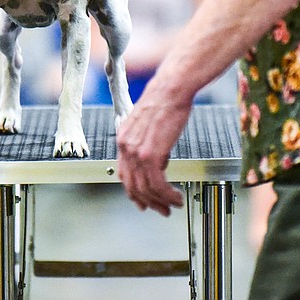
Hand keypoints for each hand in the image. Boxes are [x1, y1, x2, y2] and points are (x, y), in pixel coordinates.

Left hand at [115, 86, 191, 215]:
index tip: (144, 201)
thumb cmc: (164, 102)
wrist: (171, 90)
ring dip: (161, 201)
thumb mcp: (148, 126)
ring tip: (173, 204)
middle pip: (133, 186)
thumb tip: (158, 164)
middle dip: (148, 202)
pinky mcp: (150, 154)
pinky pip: (157, 184)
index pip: (124, 174)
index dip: (134, 192)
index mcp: (123, 139)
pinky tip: (176, 197)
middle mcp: (125, 147)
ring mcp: (136, 152)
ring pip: (146, 188)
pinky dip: (167, 195)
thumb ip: (148, 145)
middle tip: (161, 209)